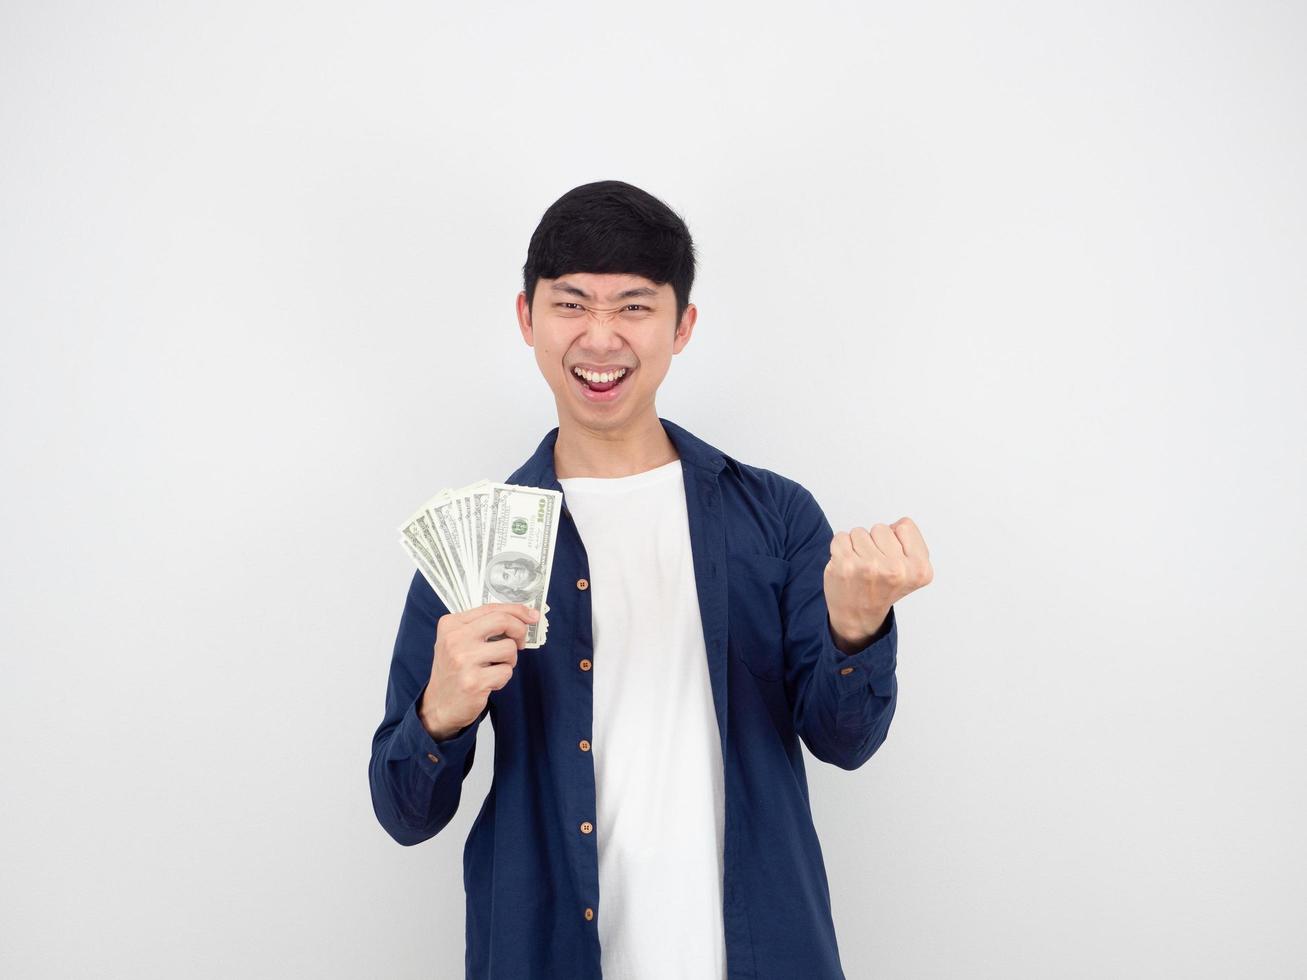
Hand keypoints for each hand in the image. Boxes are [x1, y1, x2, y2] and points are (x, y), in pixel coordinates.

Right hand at [420, 602, 539, 738]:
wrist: (438, 705)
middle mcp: (455, 639)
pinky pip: (506, 672)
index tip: (532, 615)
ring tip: (494, 668)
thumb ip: (483, 626)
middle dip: (520, 630)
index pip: (490, 608)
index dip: (517, 610)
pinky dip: (503, 678)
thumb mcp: (459, 641)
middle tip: (520, 642)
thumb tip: (523, 617)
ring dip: (509, 660)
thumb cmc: (455, 671)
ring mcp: (463, 660)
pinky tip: (488, 683)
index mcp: (451, 624)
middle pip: (502, 621)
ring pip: (509, 648)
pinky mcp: (474, 681)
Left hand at [824, 517, 932, 651]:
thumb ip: (912, 543)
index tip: (893, 560)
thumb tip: (896, 525)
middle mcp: (896, 569)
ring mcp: (869, 567)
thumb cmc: (883, 588)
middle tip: (875, 567)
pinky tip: (848, 567)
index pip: (905, 525)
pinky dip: (841, 549)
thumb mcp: (914, 571)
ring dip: (857, 547)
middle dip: (876, 543)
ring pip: (860, 532)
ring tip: (861, 568)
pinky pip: (840, 537)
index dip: (896, 540)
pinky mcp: (845, 565)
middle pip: (881, 528)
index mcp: (919, 569)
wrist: (858, 616)